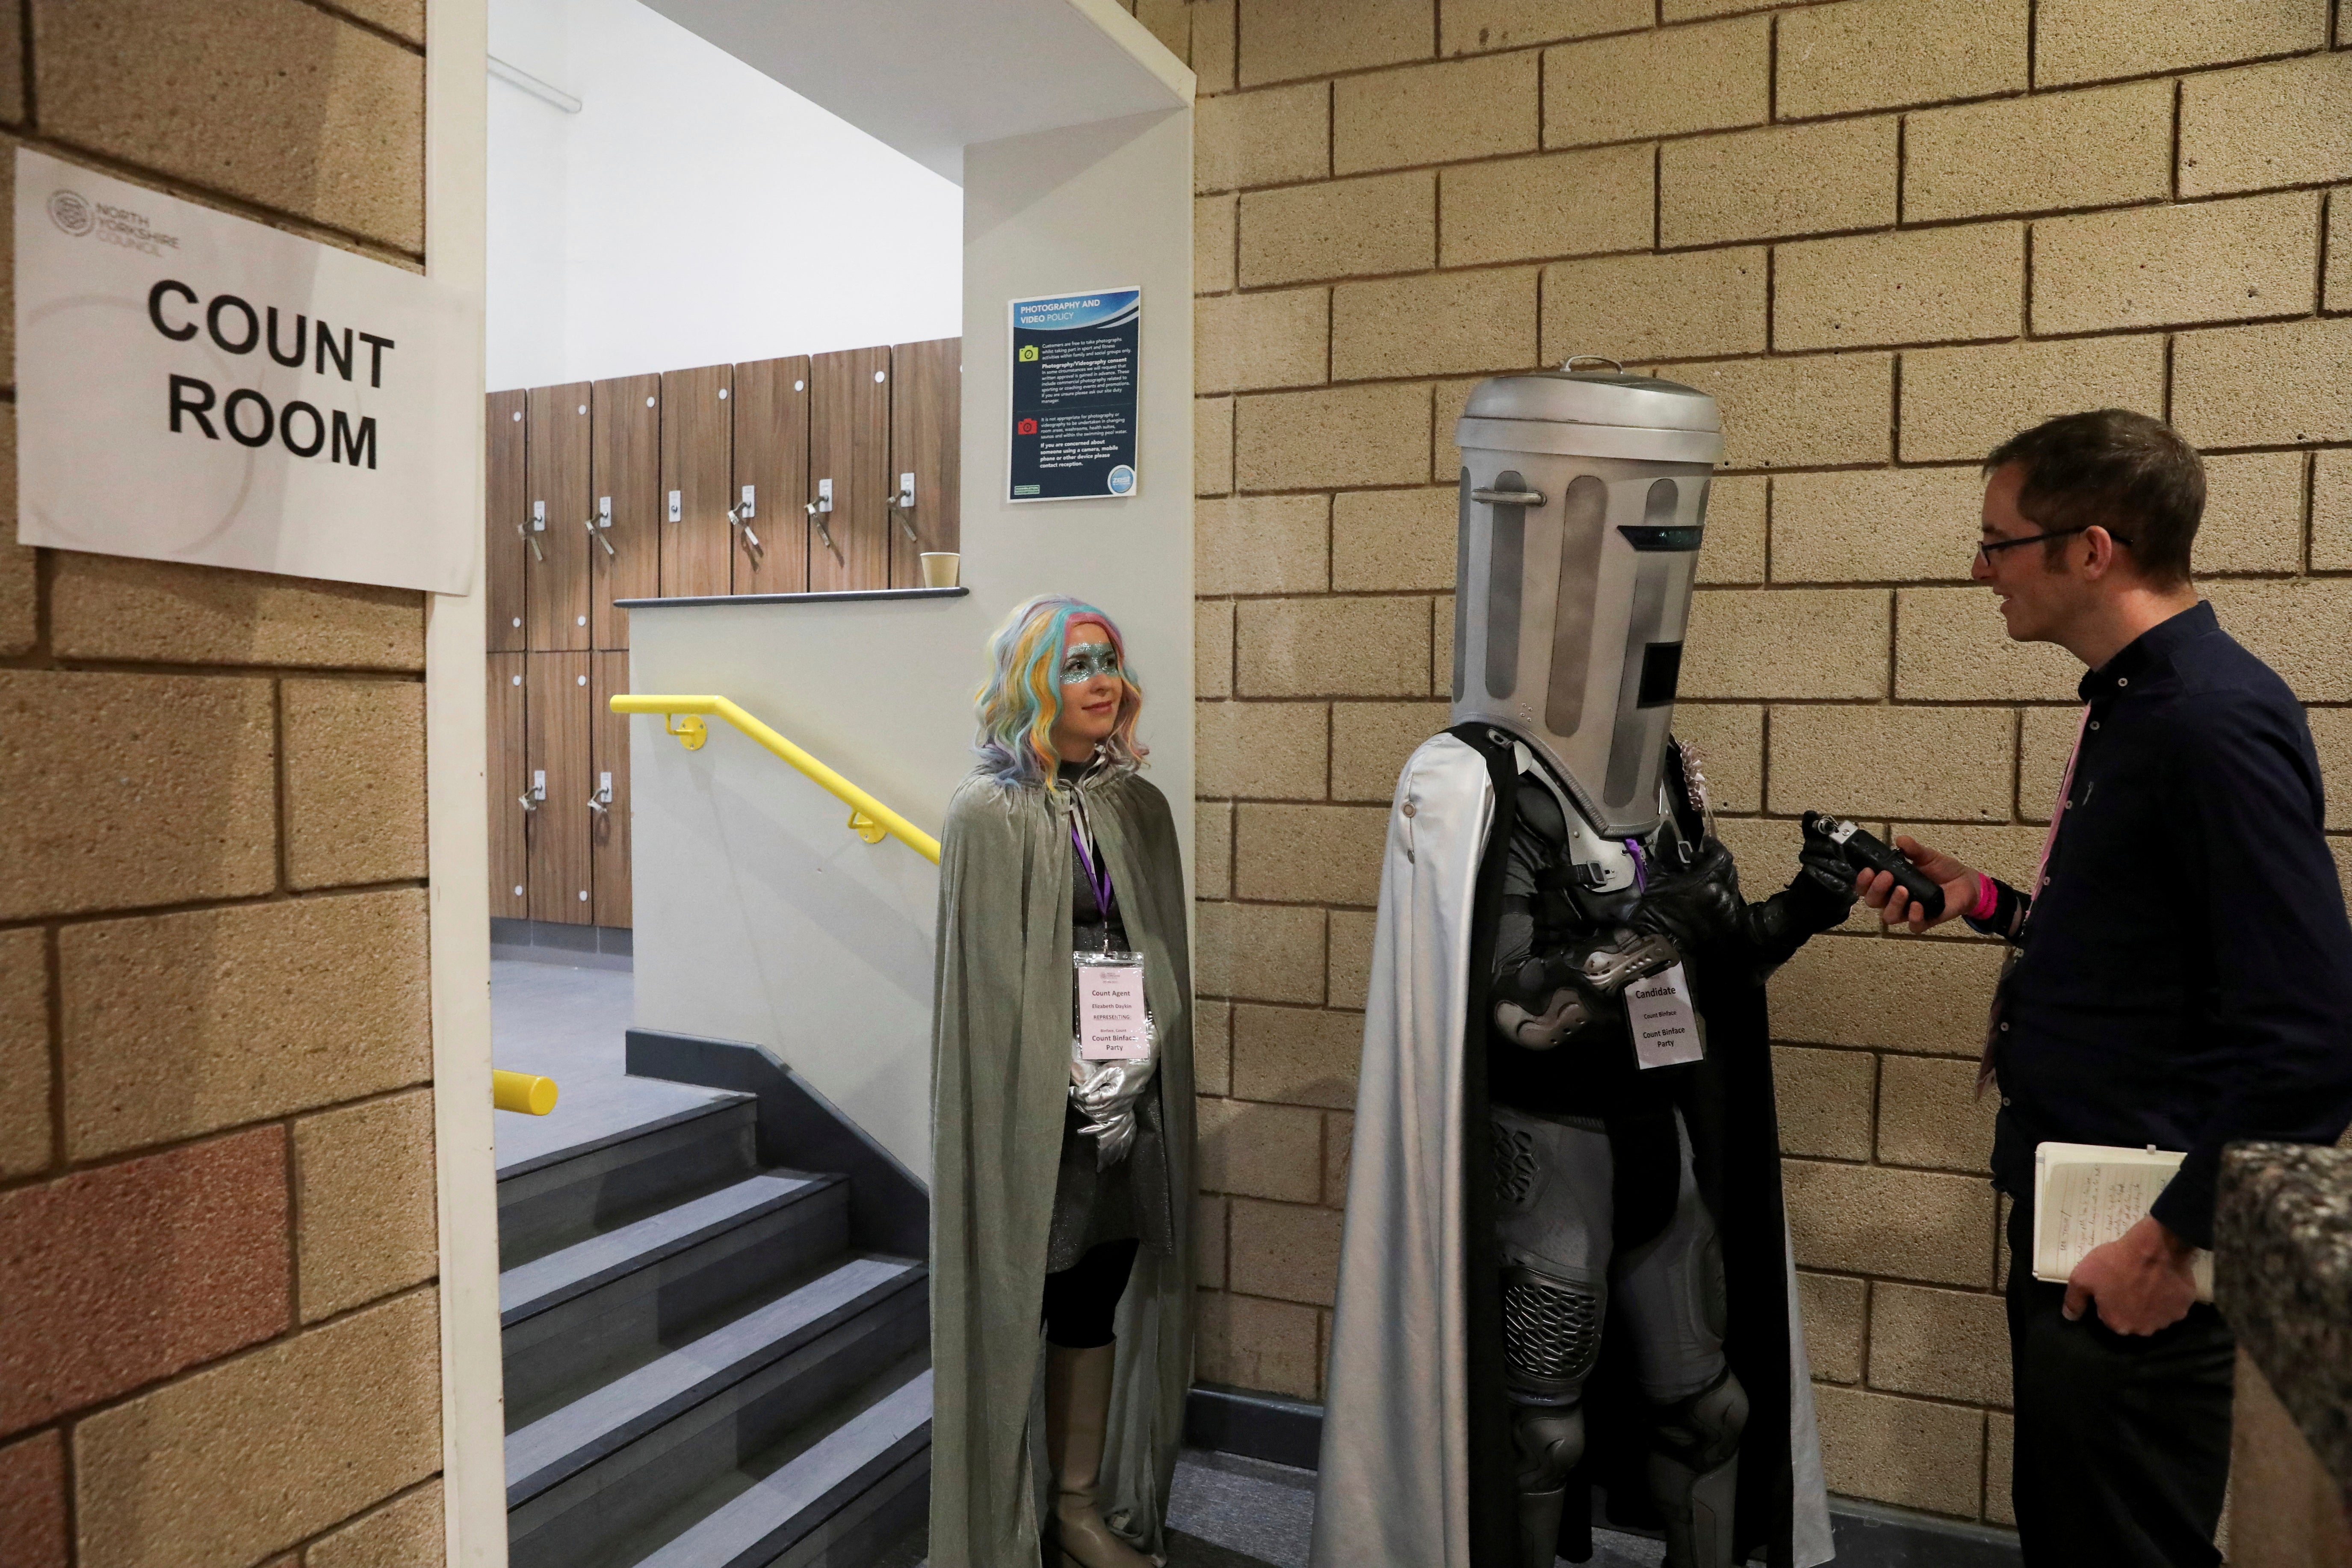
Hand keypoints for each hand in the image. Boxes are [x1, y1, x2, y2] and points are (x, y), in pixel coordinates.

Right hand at [1855, 837, 1980, 934]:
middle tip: (1886, 876)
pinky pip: (1913, 926)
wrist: (1966, 882)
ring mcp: (1909, 912)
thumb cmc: (1943, 869)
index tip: (1868, 870)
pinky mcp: (1925, 921)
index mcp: (1890, 884)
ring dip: (1893, 903)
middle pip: (1873, 902)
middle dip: (1876, 890)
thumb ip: (1913, 849)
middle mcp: (1894, 899)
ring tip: (1903, 890)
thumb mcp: (1927, 856)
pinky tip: (1918, 905)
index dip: (1863, 881)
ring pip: (1889, 916)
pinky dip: (1913, 917)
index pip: (1867, 886)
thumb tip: (1900, 840)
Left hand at [2062, 1215, 2198, 1334]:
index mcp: (2119, 1325)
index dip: (2106, 1300)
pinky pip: (2171, 1304)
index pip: (2107, 1317)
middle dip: (2127, 1304)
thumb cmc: (2116, 1262)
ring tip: (2144, 1280)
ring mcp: (2167, 1319)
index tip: (2108, 1285)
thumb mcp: (2082, 1277)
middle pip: (2131, 1318)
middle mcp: (2144, 1329)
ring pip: (2152, 1313)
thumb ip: (2074, 1301)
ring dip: (2148, 1302)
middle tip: (2126, 1281)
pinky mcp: (2184, 1307)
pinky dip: (2166, 1296)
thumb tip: (2070, 1317)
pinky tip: (2161, 1280)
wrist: (2157, 1247)